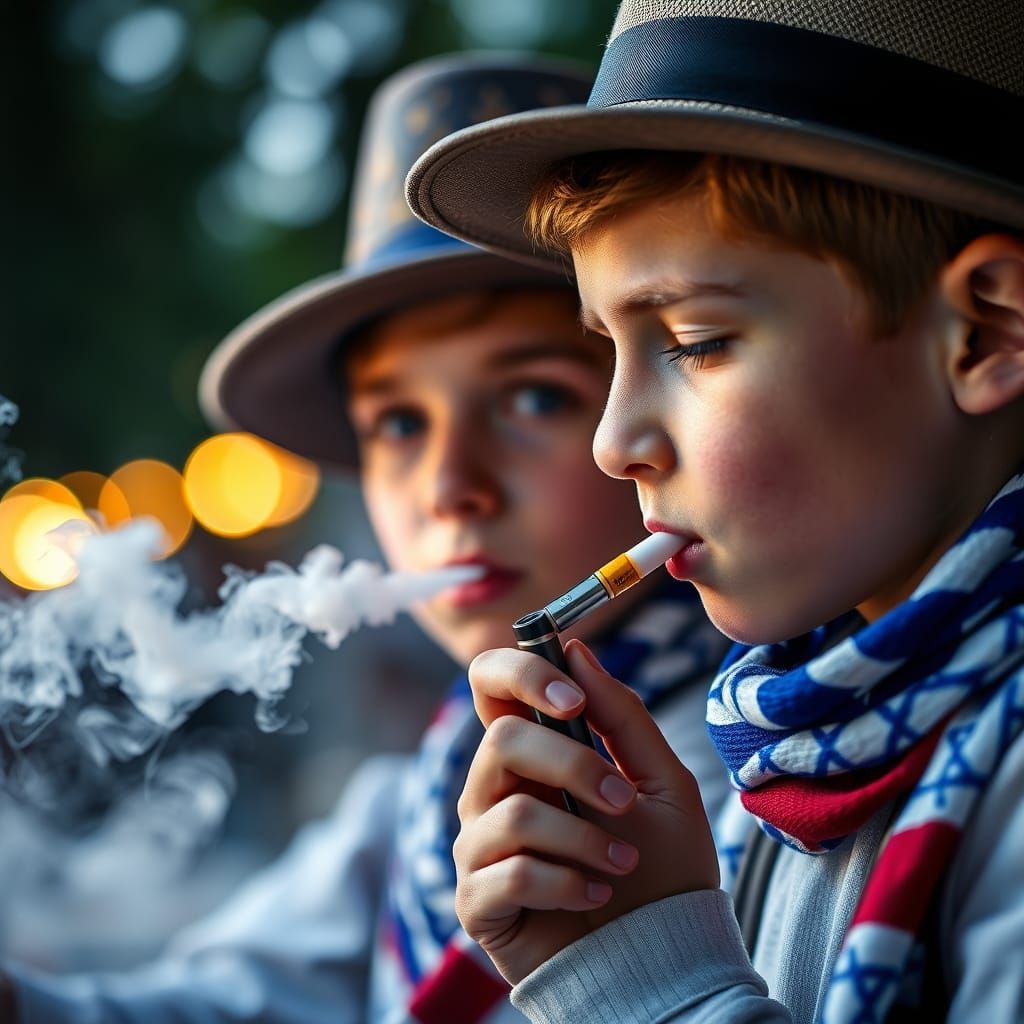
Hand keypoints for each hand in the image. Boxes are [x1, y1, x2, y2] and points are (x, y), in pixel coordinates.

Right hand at [456, 638, 718, 983]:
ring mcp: (481, 845)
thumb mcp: (663, 782)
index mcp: (533, 754)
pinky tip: (593, 895)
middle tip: (623, 800)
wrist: (663, 957)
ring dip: (583, 838)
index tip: (571, 699)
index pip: (490, 686)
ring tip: (622, 862)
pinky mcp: (477, 900)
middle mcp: (495, 791)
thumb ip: (622, 716)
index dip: (518, 674)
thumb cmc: (662, 867)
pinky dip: (566, 883)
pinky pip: (510, 873)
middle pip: (502, 741)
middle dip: (574, 767)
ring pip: (513, 813)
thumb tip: (576, 650)